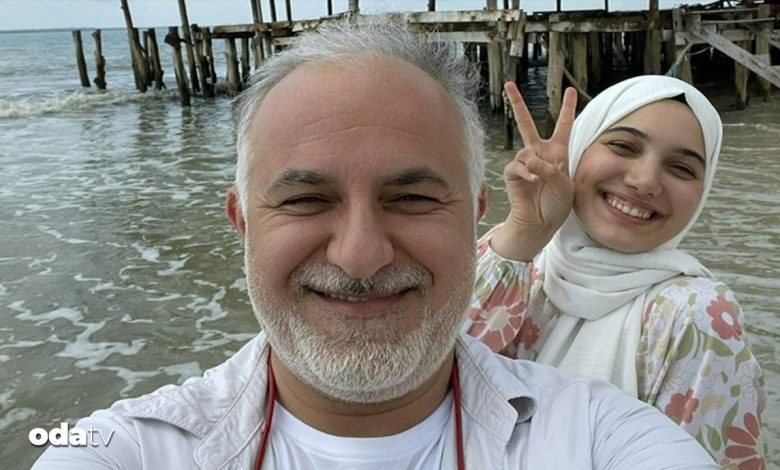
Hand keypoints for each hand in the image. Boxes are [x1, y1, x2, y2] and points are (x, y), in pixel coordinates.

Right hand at [490, 82, 576, 260]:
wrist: (540, 223)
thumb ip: (551, 168)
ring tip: (541, 182)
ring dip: (536, 166)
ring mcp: (525, 162)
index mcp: (558, 153)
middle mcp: (539, 153)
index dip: (567, 108)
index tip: (570, 91)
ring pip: (527, 152)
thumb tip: (530, 160)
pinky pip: (518, 166)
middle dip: (517, 103)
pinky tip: (532, 182)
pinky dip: (527, 173)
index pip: (563, 126)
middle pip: (526, 123)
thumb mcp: (565, 184)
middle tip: (509, 84)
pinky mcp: (513, 173)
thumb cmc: (556, 205)